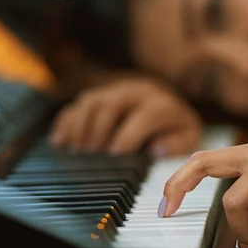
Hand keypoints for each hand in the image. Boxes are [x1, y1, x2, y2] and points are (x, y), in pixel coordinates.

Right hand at [49, 78, 202, 156]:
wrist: (165, 104)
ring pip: (90, 102)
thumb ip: (177, 145)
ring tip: (76, 153)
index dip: (129, 136)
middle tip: (92, 156)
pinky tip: (59, 143)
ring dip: (80, 128)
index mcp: (160, 103)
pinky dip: (65, 123)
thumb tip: (155, 150)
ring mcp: (112, 90)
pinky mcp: (96, 96)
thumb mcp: (187, 137)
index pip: (143, 116)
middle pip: (111, 105)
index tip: (117, 156)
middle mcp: (134, 91)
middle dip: (99, 132)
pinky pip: (76, 105)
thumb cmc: (174, 128)